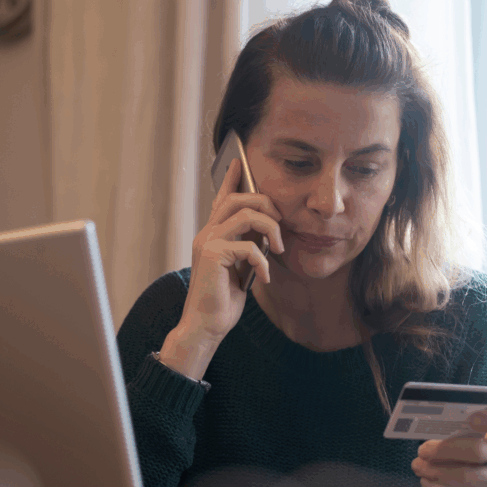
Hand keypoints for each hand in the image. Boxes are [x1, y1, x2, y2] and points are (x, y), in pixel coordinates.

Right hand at [159, 158, 284, 379]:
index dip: (232, 179)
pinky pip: (248, 246)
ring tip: (277, 249)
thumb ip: (246, 247)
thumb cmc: (222, 300)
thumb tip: (266, 233)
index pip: (222, 198)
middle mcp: (207, 233)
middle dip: (266, 204)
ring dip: (270, 229)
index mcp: (212, 234)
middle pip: (237, 198)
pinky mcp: (213, 255)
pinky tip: (264, 278)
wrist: (206, 326)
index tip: (240, 161)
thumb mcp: (239, 268)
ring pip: (245, 214)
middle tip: (280, 224)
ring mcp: (208, 242)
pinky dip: (263, 262)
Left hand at [411, 408, 486, 486]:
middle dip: (445, 450)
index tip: (472, 419)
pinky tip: (426, 482)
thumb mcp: (457, 441)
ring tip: (418, 466)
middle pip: (480, 450)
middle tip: (423, 451)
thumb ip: (452, 432)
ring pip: (466, 475)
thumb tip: (429, 428)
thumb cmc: (458, 459)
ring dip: (436, 471)